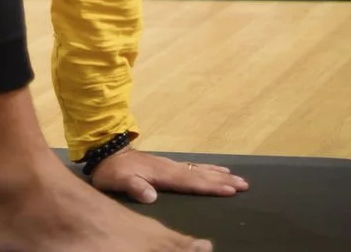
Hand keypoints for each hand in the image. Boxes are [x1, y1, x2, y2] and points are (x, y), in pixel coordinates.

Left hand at [90, 147, 248, 203]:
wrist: (107, 153)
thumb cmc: (113, 172)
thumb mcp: (119, 181)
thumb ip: (135, 187)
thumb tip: (151, 197)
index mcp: (163, 174)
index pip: (191, 182)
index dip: (211, 186)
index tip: (230, 190)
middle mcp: (171, 167)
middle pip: (201, 175)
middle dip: (223, 181)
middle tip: (244, 184)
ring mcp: (171, 165)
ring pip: (200, 170)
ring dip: (219, 175)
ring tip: (238, 178)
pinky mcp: (168, 166)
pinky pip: (194, 168)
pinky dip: (208, 170)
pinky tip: (216, 171)